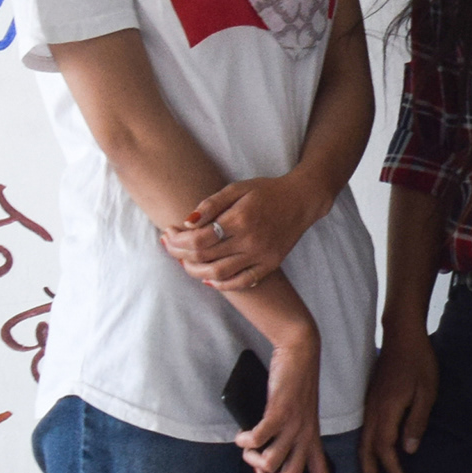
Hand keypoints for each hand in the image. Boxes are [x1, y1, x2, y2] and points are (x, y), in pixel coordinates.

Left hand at [163, 175, 325, 290]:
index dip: (177, 240)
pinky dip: (222, 284)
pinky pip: (242, 282)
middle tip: (170, 246)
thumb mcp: (237, 188)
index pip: (198, 239)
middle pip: (204, 258)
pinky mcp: (270, 265)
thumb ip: (211, 204)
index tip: (169, 233)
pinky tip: (208, 278)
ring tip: (185, 262)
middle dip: (179, 254)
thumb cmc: (266, 191)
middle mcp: (250, 241)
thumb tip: (187, 222)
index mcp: (240, 219)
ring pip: (218, 274)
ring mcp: (261, 256)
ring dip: (195, 272)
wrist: (302, 200)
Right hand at [243, 337, 331, 472]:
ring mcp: (294, 424)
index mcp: (313, 438)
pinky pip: (259, 439)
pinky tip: (242, 435)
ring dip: (253, 460)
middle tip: (258, 472)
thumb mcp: (294, 416)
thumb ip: (283, 438)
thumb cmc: (294, 385)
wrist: (301, 352)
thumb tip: (260, 461)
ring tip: (247, 447)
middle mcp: (307, 435)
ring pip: (272, 460)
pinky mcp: (280, 411)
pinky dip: (246, 441)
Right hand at [356, 325, 434, 472]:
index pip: (385, 448)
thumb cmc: (419, 362)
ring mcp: (369, 406)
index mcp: (387, 410)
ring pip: (362, 443)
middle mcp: (373, 411)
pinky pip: (363, 433)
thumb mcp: (426, 392)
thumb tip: (409, 450)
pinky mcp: (370, 402)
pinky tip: (368, 458)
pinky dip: (364, 451)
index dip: (392, 469)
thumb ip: (416, 422)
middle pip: (367, 450)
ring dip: (365, 466)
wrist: (402, 335)